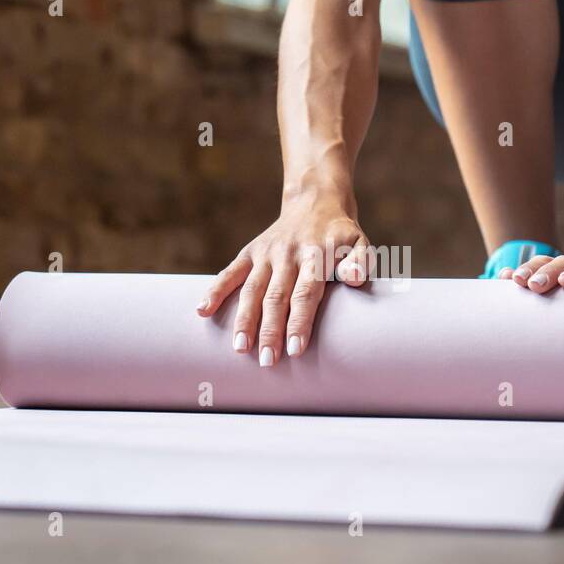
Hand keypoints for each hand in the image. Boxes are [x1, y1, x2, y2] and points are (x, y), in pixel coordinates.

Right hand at [195, 193, 368, 365]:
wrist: (315, 201)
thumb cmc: (341, 235)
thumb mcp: (359, 242)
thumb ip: (360, 261)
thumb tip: (354, 278)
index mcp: (315, 254)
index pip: (305, 292)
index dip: (299, 321)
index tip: (295, 349)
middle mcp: (287, 254)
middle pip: (276, 297)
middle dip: (270, 330)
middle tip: (267, 361)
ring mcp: (266, 253)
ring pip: (251, 290)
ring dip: (244, 320)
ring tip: (240, 349)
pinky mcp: (250, 252)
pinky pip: (230, 273)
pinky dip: (215, 290)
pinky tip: (202, 311)